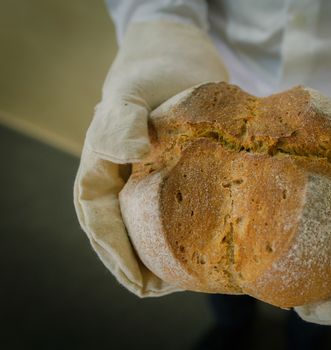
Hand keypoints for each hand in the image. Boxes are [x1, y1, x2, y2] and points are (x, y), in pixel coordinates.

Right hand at [73, 21, 227, 295]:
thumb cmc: (151, 71)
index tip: (140, 283)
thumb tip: (133, 152)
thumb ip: (122, 120)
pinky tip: (204, 246)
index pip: (99, 220)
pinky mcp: (177, 174)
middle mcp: (123, 178)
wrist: (178, 58)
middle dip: (139, 264)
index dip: (117, 255)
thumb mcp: (132, 90)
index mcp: (102, 166)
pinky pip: (174, 209)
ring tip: (187, 279)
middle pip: (122, 231)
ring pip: (147, 225)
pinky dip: (184, 231)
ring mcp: (148, 178)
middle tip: (165, 289)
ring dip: (161, 254)